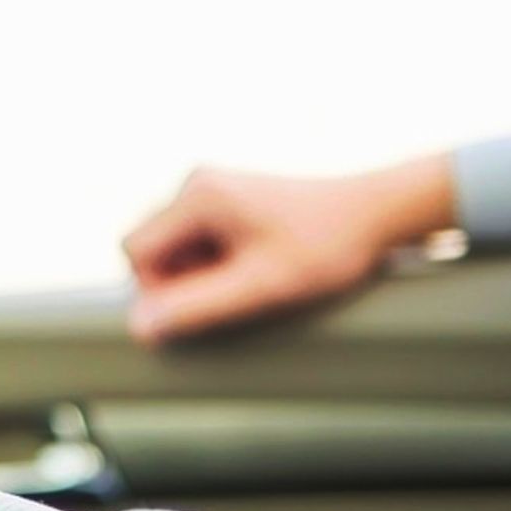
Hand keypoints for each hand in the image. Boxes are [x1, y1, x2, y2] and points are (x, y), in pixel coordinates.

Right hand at [121, 156, 454, 343]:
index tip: (205, 301)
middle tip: (234, 291)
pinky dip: (213, 260)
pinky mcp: (224, 197)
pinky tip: (253, 264)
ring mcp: (210, 187)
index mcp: (197, 196)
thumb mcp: (259, 287)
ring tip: (250, 276)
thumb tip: (139, 327)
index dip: (156, 288)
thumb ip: (196, 308)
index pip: (134, 251)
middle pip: (149, 248)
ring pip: (171, 247)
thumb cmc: (325, 246)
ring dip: (198, 273)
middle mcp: (196, 183)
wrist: (376, 212)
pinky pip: (193, 238)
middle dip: (179, 280)